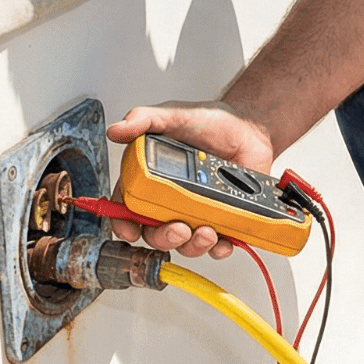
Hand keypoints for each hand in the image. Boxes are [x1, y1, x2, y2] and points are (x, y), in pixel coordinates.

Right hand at [106, 100, 274, 259]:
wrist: (247, 127)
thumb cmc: (209, 121)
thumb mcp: (173, 115)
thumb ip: (144, 120)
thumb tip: (116, 130)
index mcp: (151, 178)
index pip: (128, 207)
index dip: (124, 222)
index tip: (130, 229)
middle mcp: (170, 200)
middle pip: (155, 233)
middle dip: (163, 238)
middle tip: (178, 229)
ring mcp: (195, 212)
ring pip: (186, 244)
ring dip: (193, 245)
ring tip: (206, 231)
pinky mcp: (221, 220)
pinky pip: (217, 245)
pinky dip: (220, 248)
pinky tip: (224, 239)